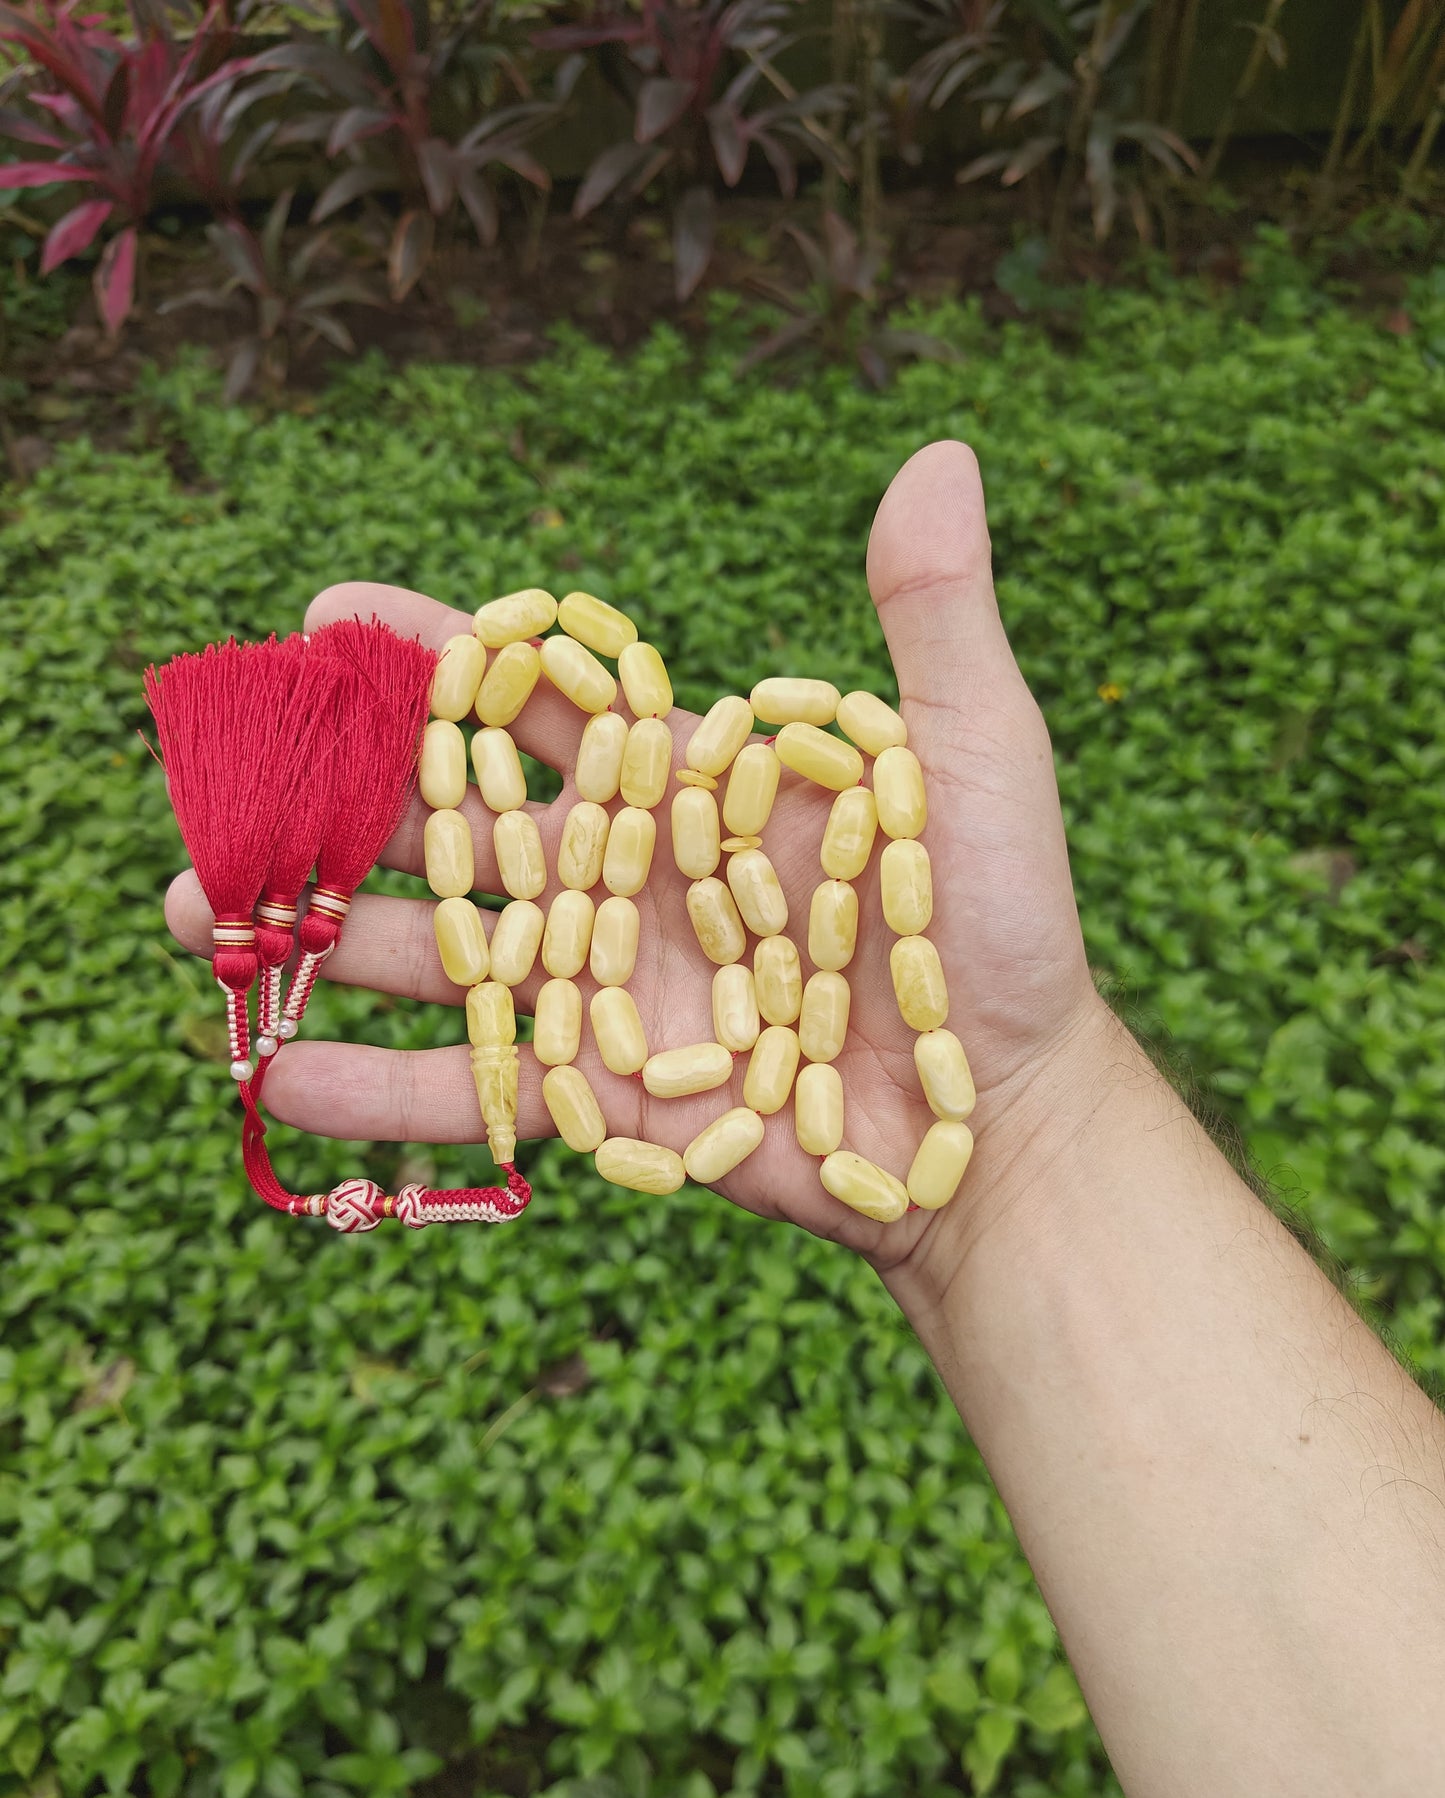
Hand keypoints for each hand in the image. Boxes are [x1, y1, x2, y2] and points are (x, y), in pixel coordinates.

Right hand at [165, 441, 1101, 1275]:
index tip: (329, 615)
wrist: (1000, 1115)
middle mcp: (627, 880)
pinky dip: (385, 1088)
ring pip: (444, 954)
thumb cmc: (1002, 928)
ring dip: (320, 938)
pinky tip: (280, 1078)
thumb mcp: (972, 759)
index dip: (439, 661)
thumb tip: (938, 451)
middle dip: (336, 806)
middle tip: (221, 793)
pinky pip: (481, 1089)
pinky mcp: (605, 1098)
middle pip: (458, 829)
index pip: (543, 707)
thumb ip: (933, 622)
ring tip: (193, 923)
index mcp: (688, 787)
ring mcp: (604, 991)